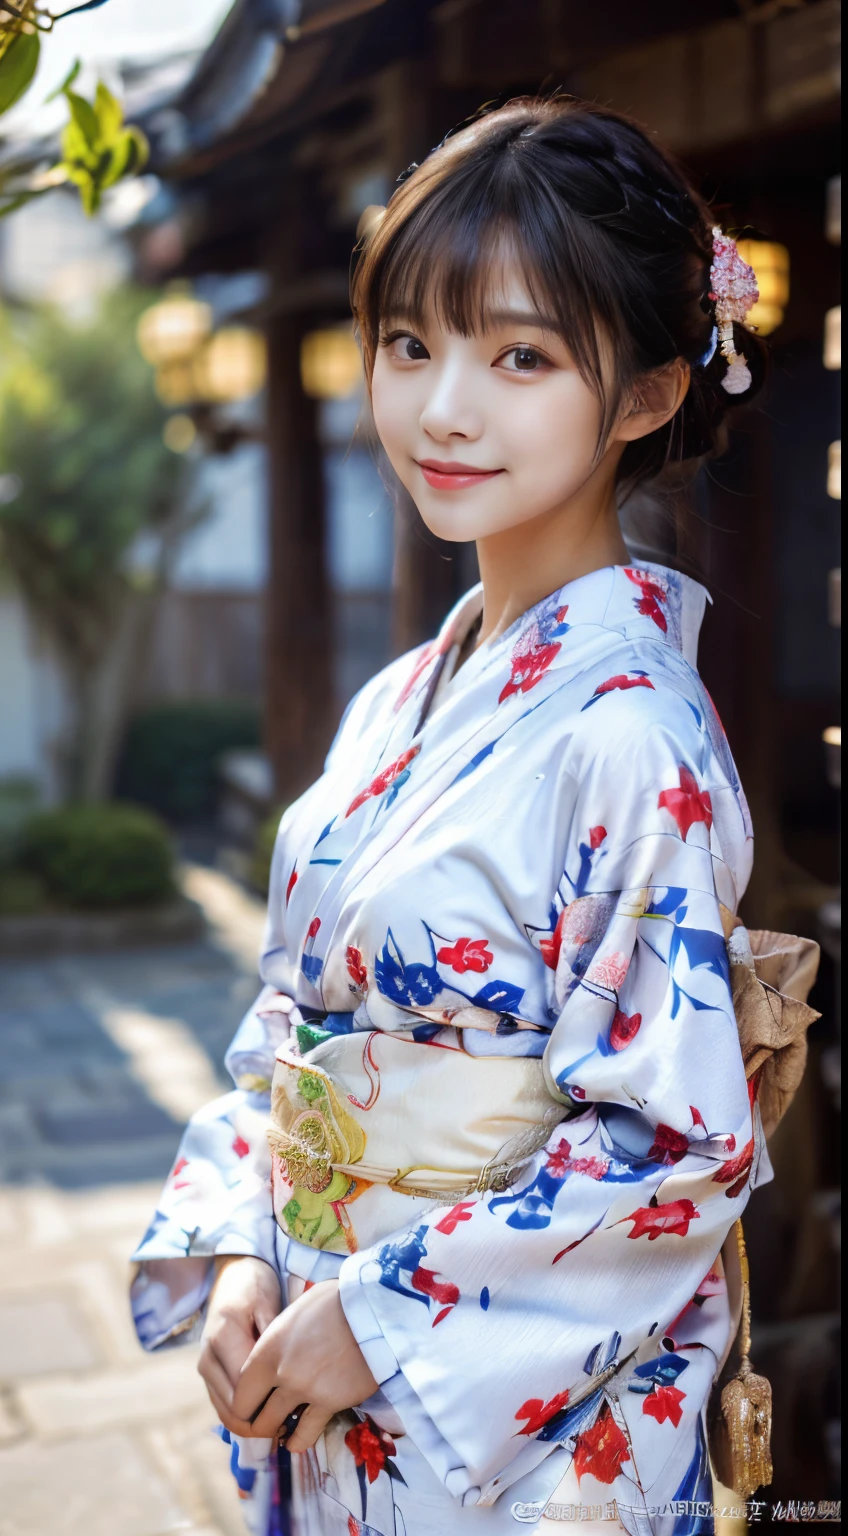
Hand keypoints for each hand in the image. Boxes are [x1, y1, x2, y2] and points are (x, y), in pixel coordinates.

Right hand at [197, 1256, 281, 1434]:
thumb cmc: (256, 1286)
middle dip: (262, 1422)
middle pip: (233, 1409)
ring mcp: (205, 1367)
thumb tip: (285, 1376)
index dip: (271, 1408)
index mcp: (224, 1338)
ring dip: (252, 1422)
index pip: (245, 1391)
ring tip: (283, 1421)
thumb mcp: (269, 1305)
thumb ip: (273, 1340)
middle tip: (293, 1423)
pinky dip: (243, 1414)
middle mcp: (208, 1358)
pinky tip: (268, 1411)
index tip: (298, 1411)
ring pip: (226, 1413)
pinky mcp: (207, 1372)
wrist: (233, 1273)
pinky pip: (223, 1404)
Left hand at [231, 1278, 378, 1450]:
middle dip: (255, 1419)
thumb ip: (278, 1339)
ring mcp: (305, 1390)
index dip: (243, 1400)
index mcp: (267, 1348)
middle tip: (265, 1417)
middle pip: (250, 1414)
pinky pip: (305, 1435)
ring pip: (273, 1427)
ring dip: (276, 1430)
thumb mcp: (296, 1312)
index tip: (253, 1401)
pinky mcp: (330, 1402)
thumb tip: (276, 1351)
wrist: (373, 1310)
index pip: (238, 1390)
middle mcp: (280, 1372)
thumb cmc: (335, 1302)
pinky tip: (296, 1439)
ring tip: (282, 1427)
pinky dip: (298, 1440)